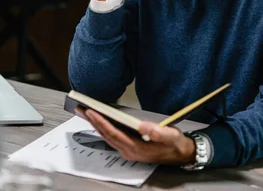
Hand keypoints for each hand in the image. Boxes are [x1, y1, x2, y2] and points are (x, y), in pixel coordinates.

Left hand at [76, 108, 195, 165]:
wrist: (182, 154)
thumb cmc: (175, 144)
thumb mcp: (170, 136)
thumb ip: (157, 132)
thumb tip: (143, 126)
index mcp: (136, 148)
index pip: (114, 134)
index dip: (101, 123)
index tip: (91, 112)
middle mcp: (129, 151)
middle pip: (106, 135)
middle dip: (93, 122)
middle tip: (81, 109)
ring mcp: (128, 150)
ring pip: (108, 137)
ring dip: (96, 125)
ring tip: (86, 112)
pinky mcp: (130, 147)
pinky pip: (112, 137)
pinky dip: (104, 128)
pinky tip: (100, 121)